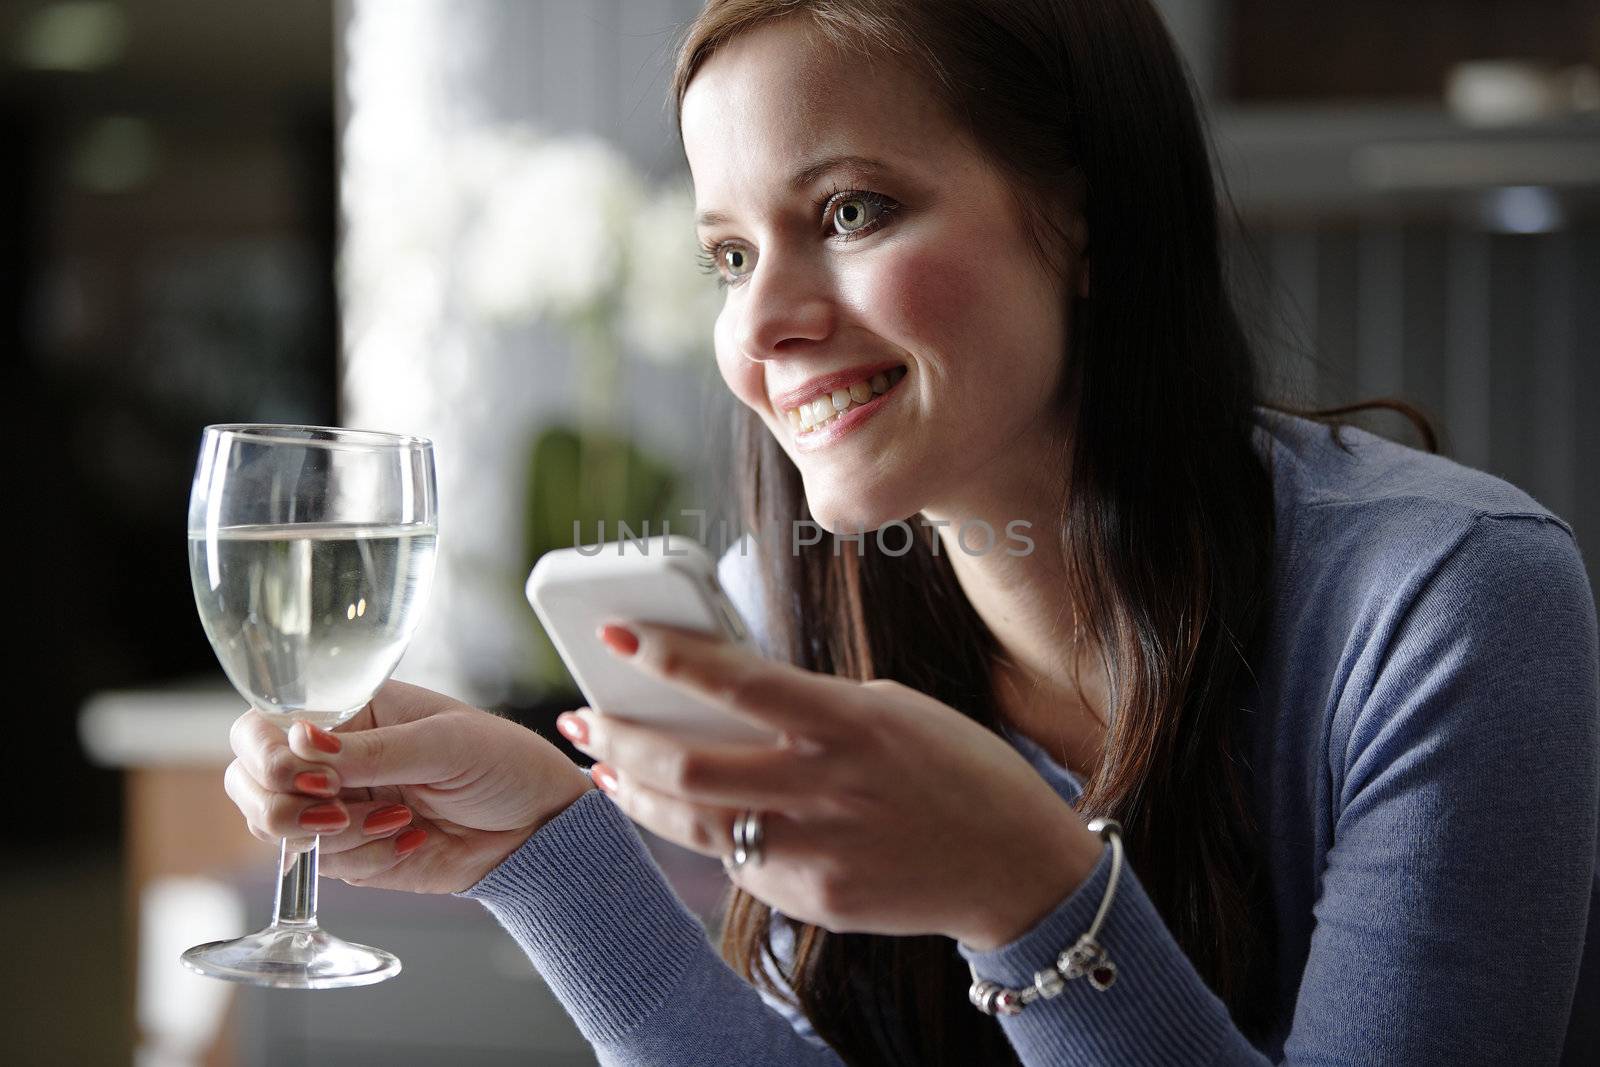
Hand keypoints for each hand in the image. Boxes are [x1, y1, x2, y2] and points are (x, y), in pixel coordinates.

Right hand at [224, 680, 593, 893]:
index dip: (267, 755)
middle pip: (249, 784)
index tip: (312, 778)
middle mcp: (329, 757)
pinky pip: (325, 868)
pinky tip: (413, 838)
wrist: (536, 826)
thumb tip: (301, 737)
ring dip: (340, 836)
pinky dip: (367, 858)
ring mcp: (334, 807)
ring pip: (281, 833)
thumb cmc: (502, 762)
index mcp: (348, 710)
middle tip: (340, 812)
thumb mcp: (446, 744)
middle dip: (285, 808)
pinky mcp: (351, 853)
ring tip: (401, 818)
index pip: (263, 725)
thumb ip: (373, 749)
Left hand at [558, 622, 1101, 950]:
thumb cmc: (956, 770)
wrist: (1016, 866)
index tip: (616, 633)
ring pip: (694, 824)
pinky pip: (735, 863)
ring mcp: (818, 852)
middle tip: (581, 715)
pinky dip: (693, 833)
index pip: (738, 683)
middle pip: (690, 767)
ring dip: (634, 790)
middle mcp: (828, 790)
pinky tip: (667, 811)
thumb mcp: (891, 710)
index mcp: (851, 724)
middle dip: (619, 736)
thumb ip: (811, 706)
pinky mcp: (815, 899)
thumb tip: (726, 694)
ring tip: (602, 763)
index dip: (668, 655)